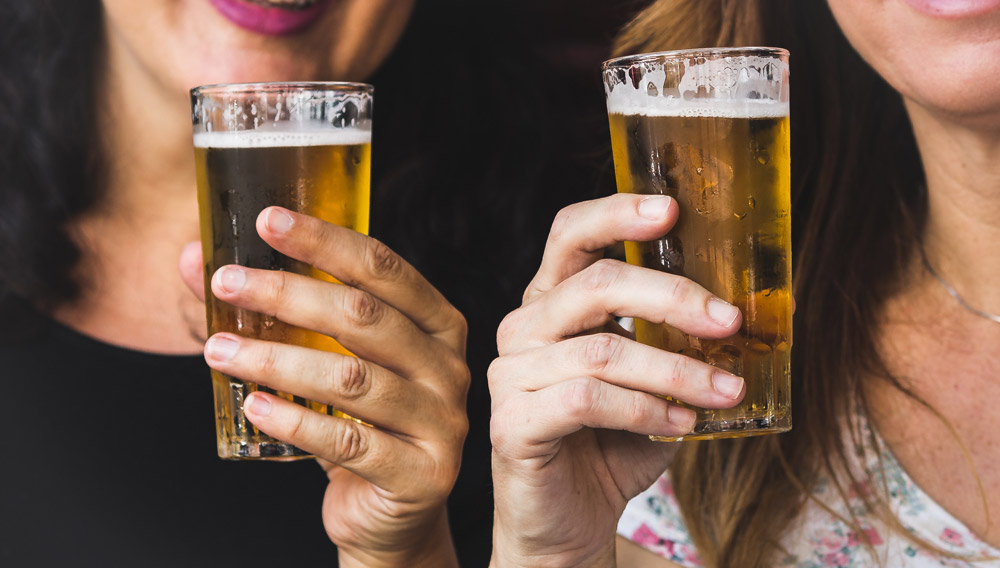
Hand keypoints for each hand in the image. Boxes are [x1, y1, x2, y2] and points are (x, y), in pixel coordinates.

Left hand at [180, 207, 467, 567]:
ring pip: (351, 378)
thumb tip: (192, 260)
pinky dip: (295, 421)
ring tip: (218, 351)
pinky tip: (251, 406)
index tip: (266, 221)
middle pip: (364, 317)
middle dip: (287, 293)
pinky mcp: (420, 474)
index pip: (383, 267)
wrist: (392, 510)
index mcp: (437, 323)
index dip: (324, 240)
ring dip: (276, 359)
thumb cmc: (360, 421)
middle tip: (225, 283)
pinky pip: (349, 443)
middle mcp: (447, 366)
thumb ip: (275, 310)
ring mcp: (440, 422)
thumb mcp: (328, 358)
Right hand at [488, 194, 744, 566]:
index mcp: (552, 302)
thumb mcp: (653, 380)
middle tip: (729, 321)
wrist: (571, 521)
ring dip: (677, 370)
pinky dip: (645, 410)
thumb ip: (677, 340)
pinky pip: (588, 400)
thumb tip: (749, 310)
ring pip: (602, 350)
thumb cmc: (613, 443)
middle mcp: (524, 328)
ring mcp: (512, 374)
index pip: (571, 235)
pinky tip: (682, 424)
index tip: (671, 209)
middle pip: (593, 284)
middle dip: (671, 297)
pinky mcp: (513, 422)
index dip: (616, 214)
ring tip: (726, 390)